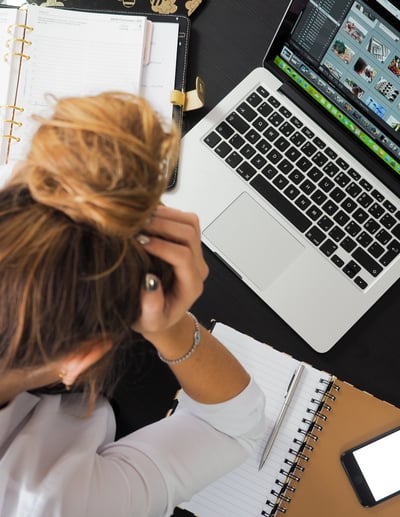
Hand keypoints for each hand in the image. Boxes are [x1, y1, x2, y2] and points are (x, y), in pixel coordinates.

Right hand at [132, 205, 207, 336]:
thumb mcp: (149, 321)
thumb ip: (151, 306)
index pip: (183, 256)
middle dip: (162, 225)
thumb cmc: (155, 319)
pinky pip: (183, 219)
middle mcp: (197, 266)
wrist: (163, 314)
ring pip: (190, 222)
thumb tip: (149, 281)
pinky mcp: (187, 243)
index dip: (161, 246)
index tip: (139, 242)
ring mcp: (195, 252)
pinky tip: (145, 218)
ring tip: (140, 219)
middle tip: (136, 225)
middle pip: (190, 233)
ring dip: (165, 215)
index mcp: (191, 285)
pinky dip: (165, 213)